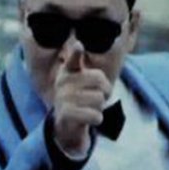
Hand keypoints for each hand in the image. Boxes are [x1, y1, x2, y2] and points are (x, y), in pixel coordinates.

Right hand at [52, 41, 111, 157]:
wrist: (66, 125)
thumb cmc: (80, 99)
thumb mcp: (82, 82)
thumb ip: (88, 69)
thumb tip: (77, 44)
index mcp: (67, 72)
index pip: (73, 60)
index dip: (76, 53)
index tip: (79, 45)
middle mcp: (63, 82)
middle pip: (99, 80)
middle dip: (105, 91)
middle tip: (100, 97)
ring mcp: (63, 98)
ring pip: (99, 99)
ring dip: (100, 107)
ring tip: (89, 108)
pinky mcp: (67, 114)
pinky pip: (96, 115)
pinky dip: (97, 119)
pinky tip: (88, 118)